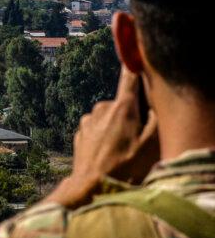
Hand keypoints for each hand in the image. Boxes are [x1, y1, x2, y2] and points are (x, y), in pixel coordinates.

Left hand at [45, 68, 159, 208]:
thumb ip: (157, 119)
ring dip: (116, 129)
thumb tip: (155, 105)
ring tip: (122, 153)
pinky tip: (109, 156)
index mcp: (121, 107)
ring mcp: (87, 121)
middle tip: (138, 140)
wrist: (90, 189)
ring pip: (108, 118)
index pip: (130, 78)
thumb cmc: (124, 169)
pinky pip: (97, 130)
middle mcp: (101, 109)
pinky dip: (104, 138)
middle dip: (131, 116)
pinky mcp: (79, 134)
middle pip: (122, 104)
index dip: (134, 64)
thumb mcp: (152, 145)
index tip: (135, 49)